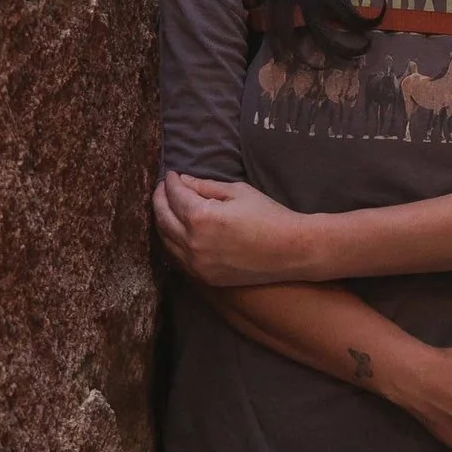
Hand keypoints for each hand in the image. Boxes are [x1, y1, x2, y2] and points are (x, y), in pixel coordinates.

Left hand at [153, 171, 316, 286]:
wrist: (292, 251)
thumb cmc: (269, 216)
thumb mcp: (238, 192)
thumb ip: (206, 187)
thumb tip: (183, 181)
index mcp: (201, 218)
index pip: (175, 196)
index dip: (171, 182)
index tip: (172, 174)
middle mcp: (193, 243)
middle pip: (162, 218)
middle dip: (160, 199)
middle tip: (164, 188)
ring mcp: (197, 264)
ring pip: (165, 240)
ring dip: (162, 221)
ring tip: (167, 207)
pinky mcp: (204, 277)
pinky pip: (177, 258)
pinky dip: (171, 242)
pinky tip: (176, 232)